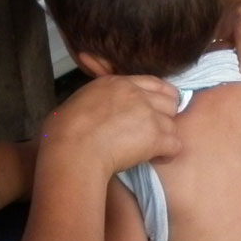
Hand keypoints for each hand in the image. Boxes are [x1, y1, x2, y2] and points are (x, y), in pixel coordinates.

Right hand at [40, 75, 181, 176]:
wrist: (72, 149)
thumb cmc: (64, 131)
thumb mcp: (82, 100)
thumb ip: (100, 99)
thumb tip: (101, 109)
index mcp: (117, 83)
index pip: (153, 82)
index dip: (159, 97)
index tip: (156, 109)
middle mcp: (137, 95)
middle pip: (169, 101)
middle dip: (164, 116)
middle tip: (153, 131)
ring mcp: (148, 114)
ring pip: (173, 124)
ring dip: (164, 137)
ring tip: (151, 149)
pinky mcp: (155, 136)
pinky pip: (175, 144)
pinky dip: (167, 153)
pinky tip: (156, 158)